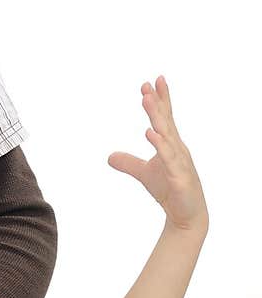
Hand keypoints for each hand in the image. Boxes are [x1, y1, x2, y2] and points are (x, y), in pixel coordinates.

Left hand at [108, 77, 207, 235]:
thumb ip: (129, 162)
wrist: (187, 215)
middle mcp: (178, 149)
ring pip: (168, 136)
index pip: (165, 118)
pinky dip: (161, 145)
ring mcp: (180, 162)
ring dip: (157, 118)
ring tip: (147, 101)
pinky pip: (169, 159)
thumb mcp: (144, 173)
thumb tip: (109, 156)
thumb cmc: (170, 190)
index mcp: (171, 145)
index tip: (151, 81)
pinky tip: (151, 134)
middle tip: (148, 84)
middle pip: (166, 122)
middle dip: (157, 103)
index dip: (159, 100)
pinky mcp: (180, 178)